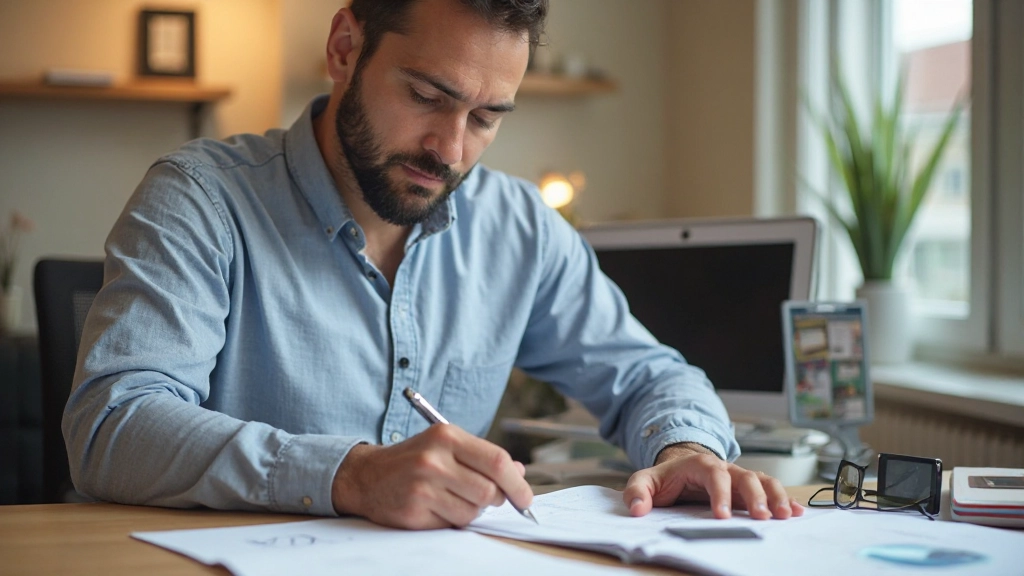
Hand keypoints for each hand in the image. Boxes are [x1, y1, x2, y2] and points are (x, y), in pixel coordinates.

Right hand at [331, 424, 532, 528]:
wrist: (367, 475)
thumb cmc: (414, 459)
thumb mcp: (447, 446)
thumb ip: (483, 457)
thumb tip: (519, 472)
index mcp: (447, 436)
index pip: (497, 461)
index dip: (518, 484)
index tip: (525, 498)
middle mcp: (434, 459)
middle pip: (489, 491)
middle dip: (495, 500)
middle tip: (487, 498)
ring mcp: (422, 487)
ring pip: (472, 512)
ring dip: (471, 510)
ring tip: (452, 497)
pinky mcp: (413, 512)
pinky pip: (451, 524)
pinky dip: (451, 520)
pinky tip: (436, 507)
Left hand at [622, 443, 804, 519]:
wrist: (679, 469)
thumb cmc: (665, 478)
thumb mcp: (645, 481)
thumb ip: (637, 492)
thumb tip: (637, 509)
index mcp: (700, 464)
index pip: (714, 475)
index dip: (719, 494)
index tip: (721, 515)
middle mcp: (725, 468)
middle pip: (745, 477)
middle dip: (756, 497)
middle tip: (764, 517)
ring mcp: (739, 477)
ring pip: (763, 481)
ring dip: (776, 496)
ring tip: (786, 515)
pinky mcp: (748, 488)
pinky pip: (770, 489)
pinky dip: (785, 499)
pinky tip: (796, 512)